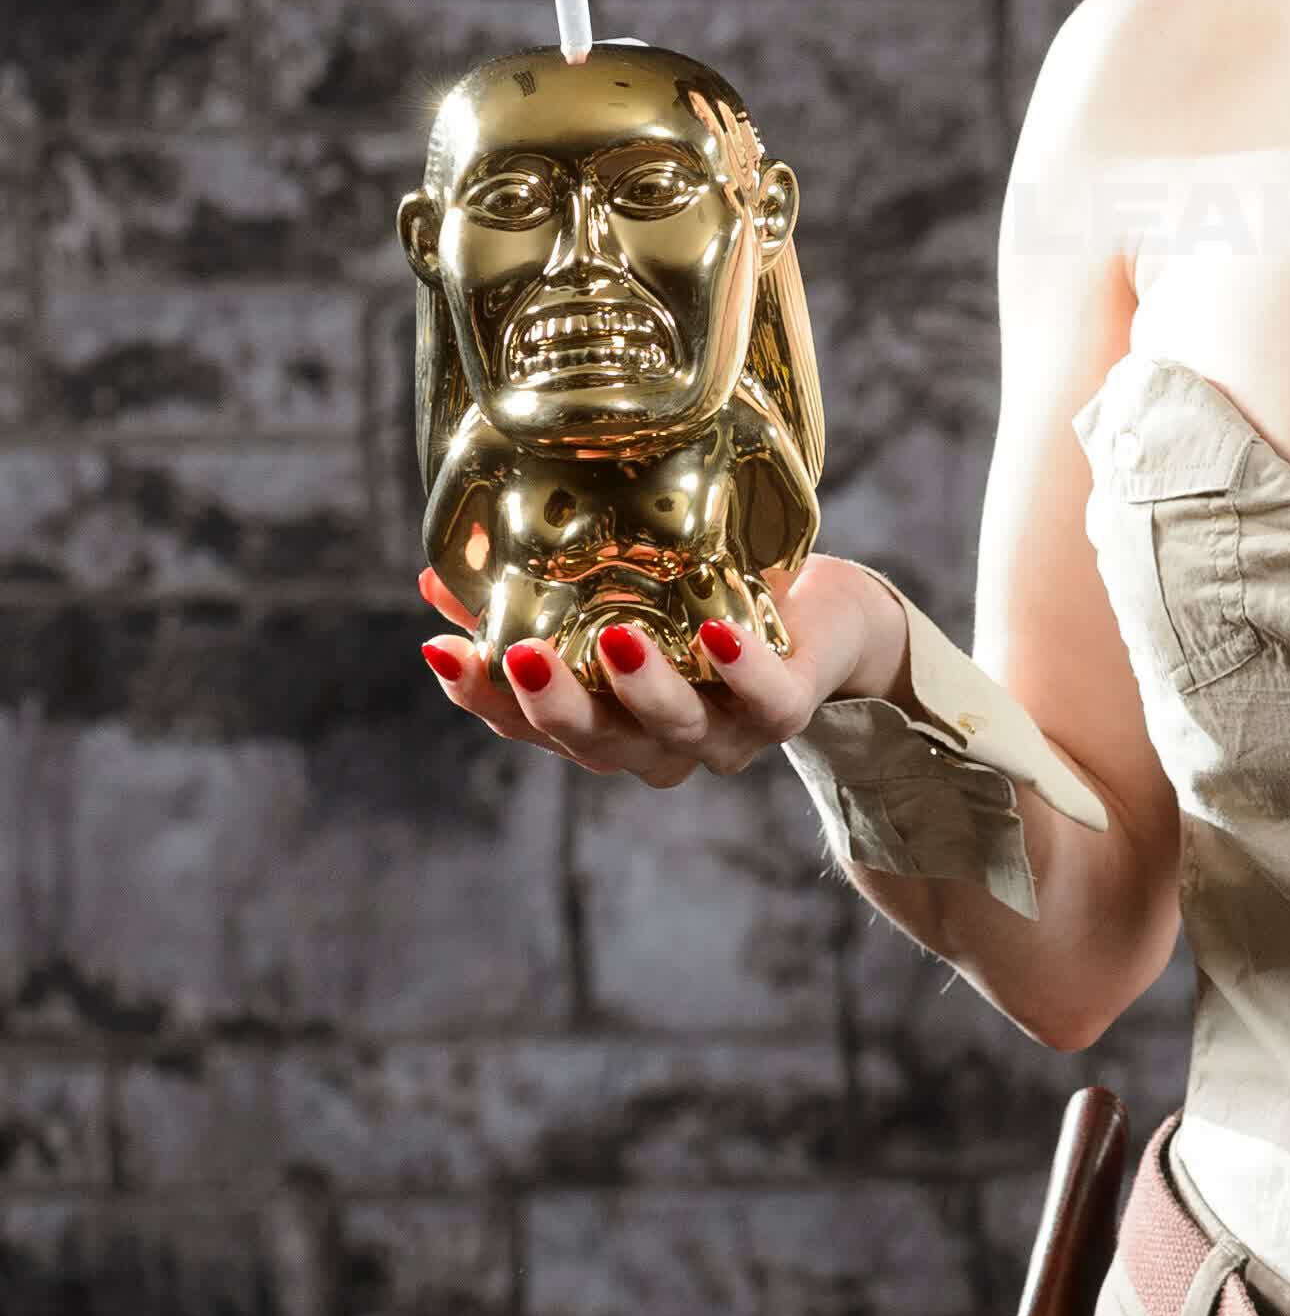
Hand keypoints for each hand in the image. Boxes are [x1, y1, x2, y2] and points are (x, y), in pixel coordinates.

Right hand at [412, 553, 899, 789]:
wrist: (826, 615)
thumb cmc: (706, 603)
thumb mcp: (615, 593)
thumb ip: (537, 593)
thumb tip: (437, 571)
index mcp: (604, 725)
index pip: (528, 725)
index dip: (483, 695)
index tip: (441, 650)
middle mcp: (657, 744)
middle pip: (595, 742)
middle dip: (555, 705)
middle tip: (522, 658)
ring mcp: (725, 734)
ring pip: (674, 729)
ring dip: (642, 689)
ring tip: (616, 640)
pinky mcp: (787, 708)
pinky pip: (764, 701)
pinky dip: (740, 670)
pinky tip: (717, 632)